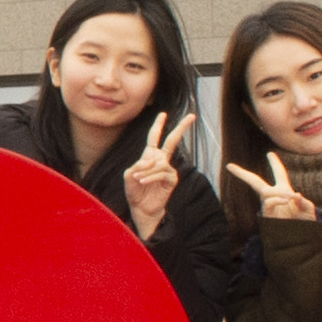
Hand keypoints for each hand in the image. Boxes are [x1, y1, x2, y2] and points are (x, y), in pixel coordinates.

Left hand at [127, 113, 197, 232]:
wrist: (141, 207)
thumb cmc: (135, 190)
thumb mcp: (130, 175)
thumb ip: (138, 165)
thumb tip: (152, 161)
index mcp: (150, 156)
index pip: (154, 137)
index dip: (158, 125)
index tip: (163, 113)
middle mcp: (161, 160)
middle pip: (172, 140)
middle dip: (182, 128)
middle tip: (192, 116)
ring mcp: (168, 169)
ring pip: (158, 163)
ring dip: (146, 171)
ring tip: (138, 180)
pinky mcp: (172, 179)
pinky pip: (161, 173)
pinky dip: (150, 177)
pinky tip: (143, 182)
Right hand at [221, 152, 312, 220]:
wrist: (301, 241)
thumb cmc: (306, 224)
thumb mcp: (309, 210)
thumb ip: (304, 202)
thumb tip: (295, 195)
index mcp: (285, 191)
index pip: (279, 173)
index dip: (275, 163)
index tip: (269, 153)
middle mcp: (274, 196)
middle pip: (255, 181)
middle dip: (242, 174)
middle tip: (229, 166)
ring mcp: (270, 206)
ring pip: (265, 191)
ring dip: (278, 192)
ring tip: (291, 198)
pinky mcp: (268, 215)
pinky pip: (268, 202)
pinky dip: (277, 198)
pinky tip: (287, 199)